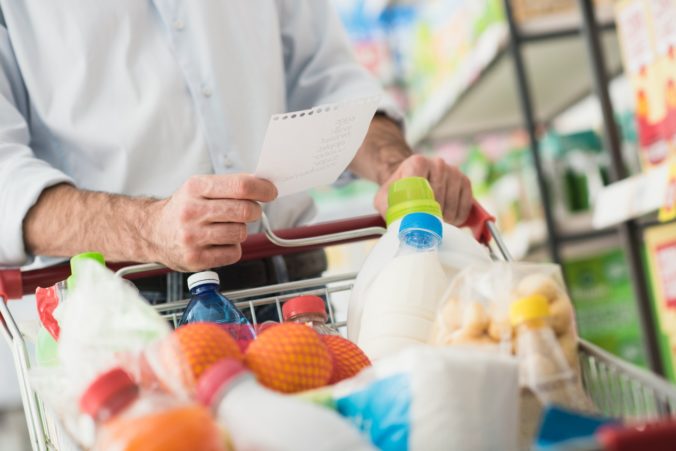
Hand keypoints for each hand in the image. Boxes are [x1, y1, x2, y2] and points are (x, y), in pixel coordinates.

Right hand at [146, 174, 276, 270]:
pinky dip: (232, 248)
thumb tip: (264, 185)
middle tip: (249, 211)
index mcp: (196, 187)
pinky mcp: (196, 258)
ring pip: (241, 233)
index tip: (270, 192)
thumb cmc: (184, 209)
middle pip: (244, 211)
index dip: (262, 189)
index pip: (240, 186)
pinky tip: (218, 243)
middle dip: (254, 211)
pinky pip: (233, 253)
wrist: (153, 232)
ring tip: (225, 227)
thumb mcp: (200, 188)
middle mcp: (192, 211)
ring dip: (240, 230)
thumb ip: (230, 186)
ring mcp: (193, 236)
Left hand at [374, 155, 472, 225]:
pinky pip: (465, 205)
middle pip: (438, 198)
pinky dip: (458, 217)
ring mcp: (454, 171)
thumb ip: (386, 207)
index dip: (419, 207)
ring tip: (435, 223)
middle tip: (425, 225)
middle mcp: (438, 163)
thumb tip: (397, 225)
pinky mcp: (465, 181)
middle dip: (432, 216)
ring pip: (452, 204)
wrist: (412, 178)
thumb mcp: (385, 197)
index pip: (421, 187)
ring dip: (445, 219)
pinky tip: (448, 220)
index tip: (416, 219)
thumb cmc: (400, 190)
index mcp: (417, 162)